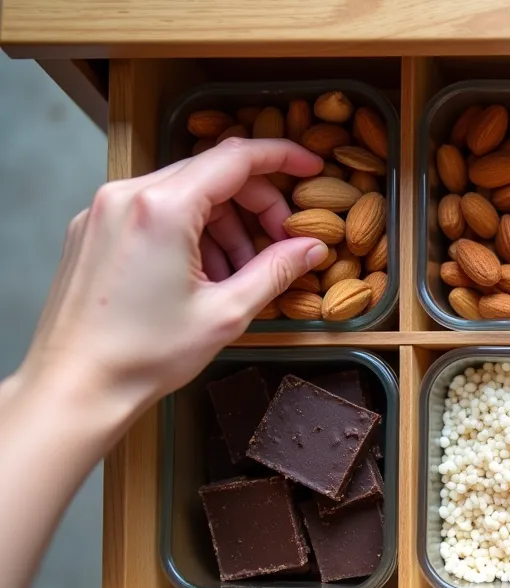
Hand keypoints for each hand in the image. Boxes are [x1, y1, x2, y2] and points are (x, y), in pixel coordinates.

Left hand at [13, 137, 327, 416]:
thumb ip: (275, 270)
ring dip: (223, 221)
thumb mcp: (226, 313)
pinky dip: (190, 229)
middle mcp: (127, 196)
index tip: (311, 168)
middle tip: (283, 240)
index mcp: (163, 208)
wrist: (75, 387)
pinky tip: (203, 273)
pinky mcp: (92, 229)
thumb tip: (312, 247)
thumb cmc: (143, 355)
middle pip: (211, 173)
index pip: (236, 157)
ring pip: (183, 191)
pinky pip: (154, 209)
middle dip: (256, 202)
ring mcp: (103, 210)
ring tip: (240, 272)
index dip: (282, 157)